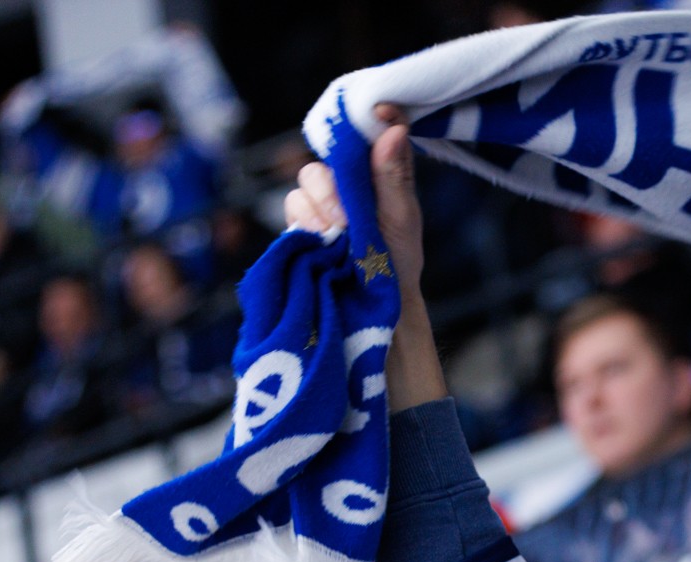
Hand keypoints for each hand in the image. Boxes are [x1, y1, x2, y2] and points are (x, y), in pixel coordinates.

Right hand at [285, 104, 444, 409]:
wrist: (376, 317)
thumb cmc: (397, 268)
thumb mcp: (401, 219)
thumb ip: (393, 175)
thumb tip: (393, 127)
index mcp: (369, 177)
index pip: (357, 135)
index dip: (362, 120)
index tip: (377, 114)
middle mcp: (339, 189)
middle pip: (319, 166)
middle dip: (329, 189)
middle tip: (345, 217)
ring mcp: (316, 212)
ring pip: (299, 192)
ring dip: (317, 213)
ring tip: (336, 241)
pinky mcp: (297, 236)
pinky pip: (289, 220)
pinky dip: (303, 231)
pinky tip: (320, 247)